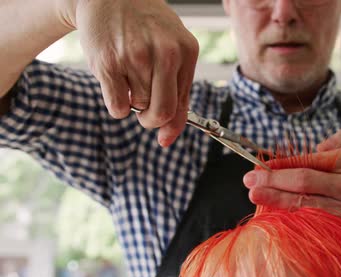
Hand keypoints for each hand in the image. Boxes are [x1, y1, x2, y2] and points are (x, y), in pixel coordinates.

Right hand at [62, 0, 198, 145]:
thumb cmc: (144, 27)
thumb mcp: (171, 47)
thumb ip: (176, 89)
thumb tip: (168, 137)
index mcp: (186, 50)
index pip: (184, 102)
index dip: (173, 125)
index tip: (165, 138)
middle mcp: (165, 53)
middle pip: (163, 112)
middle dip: (153, 121)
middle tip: (145, 112)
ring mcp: (136, 57)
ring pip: (139, 107)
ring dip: (133, 102)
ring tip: (129, 76)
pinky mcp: (108, 63)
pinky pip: (117, 107)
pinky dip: (117, 106)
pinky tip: (116, 83)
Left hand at [243, 129, 340, 233]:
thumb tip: (317, 146)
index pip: (311, 161)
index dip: (284, 164)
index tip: (263, 165)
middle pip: (305, 182)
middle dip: (273, 180)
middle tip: (249, 180)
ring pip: (306, 202)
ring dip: (277, 199)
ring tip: (254, 196)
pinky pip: (313, 215)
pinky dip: (292, 212)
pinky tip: (275, 210)